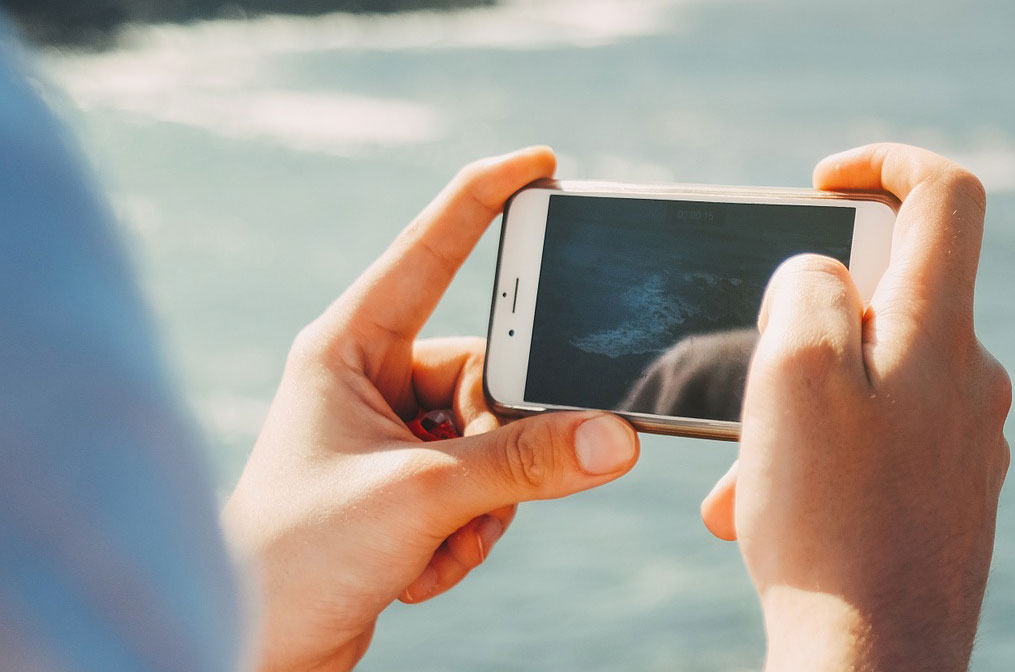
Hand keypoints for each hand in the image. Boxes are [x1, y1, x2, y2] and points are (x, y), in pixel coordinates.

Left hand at [222, 147, 641, 670]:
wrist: (256, 650)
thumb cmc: (297, 557)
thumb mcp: (422, 497)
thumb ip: (526, 462)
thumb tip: (616, 438)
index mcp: (348, 346)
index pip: (431, 252)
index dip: (486, 200)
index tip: (543, 163)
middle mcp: (369, 381)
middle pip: (493, 372)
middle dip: (499, 443)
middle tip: (474, 488)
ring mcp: (390, 437)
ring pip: (497, 439)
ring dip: (486, 502)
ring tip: (432, 542)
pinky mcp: (406, 488)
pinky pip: (484, 487)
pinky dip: (468, 532)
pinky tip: (419, 568)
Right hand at [700, 144, 1012, 670]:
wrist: (875, 664)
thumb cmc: (830, 523)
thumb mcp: (792, 372)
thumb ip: (808, 288)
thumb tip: (822, 272)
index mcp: (943, 333)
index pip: (947, 195)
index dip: (884, 163)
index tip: (822, 183)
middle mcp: (973, 380)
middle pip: (890, 298)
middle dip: (802, 328)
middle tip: (749, 381)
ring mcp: (969, 442)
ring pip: (871, 386)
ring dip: (796, 413)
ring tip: (746, 480)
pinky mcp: (953, 496)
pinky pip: (879, 447)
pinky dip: (820, 463)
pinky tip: (771, 516)